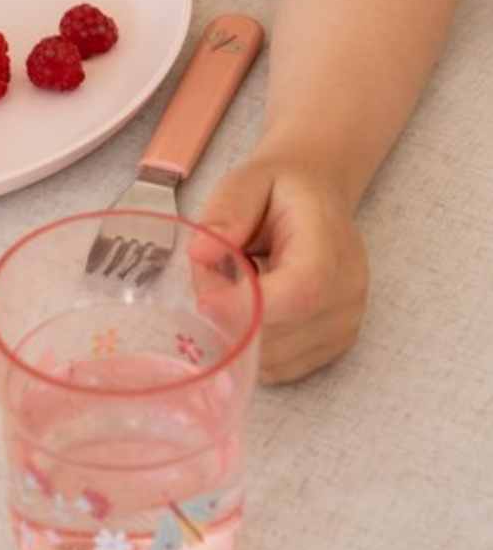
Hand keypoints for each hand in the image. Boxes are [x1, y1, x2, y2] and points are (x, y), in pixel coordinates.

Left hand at [199, 156, 368, 383]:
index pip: (301, 292)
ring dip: (238, 332)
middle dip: (229, 314)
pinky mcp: (333, 347)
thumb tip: (201, 253)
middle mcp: (348, 291)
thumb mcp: (248, 181)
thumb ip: (226, 212)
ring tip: (236, 284)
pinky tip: (256, 306)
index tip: (205, 303)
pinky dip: (254, 346)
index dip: (250, 307)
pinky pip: (279, 368)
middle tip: (211, 273)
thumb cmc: (280, 190)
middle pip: (280, 332)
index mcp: (330, 243)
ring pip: (273, 357)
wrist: (317, 199)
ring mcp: (344, 324)